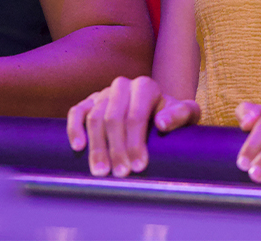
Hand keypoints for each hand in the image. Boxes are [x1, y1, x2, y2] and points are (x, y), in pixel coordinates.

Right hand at [66, 76, 198, 176]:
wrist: (156, 110)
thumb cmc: (172, 116)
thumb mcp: (186, 113)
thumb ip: (181, 115)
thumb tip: (161, 124)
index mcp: (145, 86)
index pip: (135, 115)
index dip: (135, 142)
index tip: (138, 167)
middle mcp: (122, 86)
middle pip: (113, 118)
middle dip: (116, 148)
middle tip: (120, 174)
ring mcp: (104, 93)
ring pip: (94, 118)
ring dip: (97, 147)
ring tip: (101, 171)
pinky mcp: (89, 101)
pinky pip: (77, 111)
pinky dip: (75, 128)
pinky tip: (79, 147)